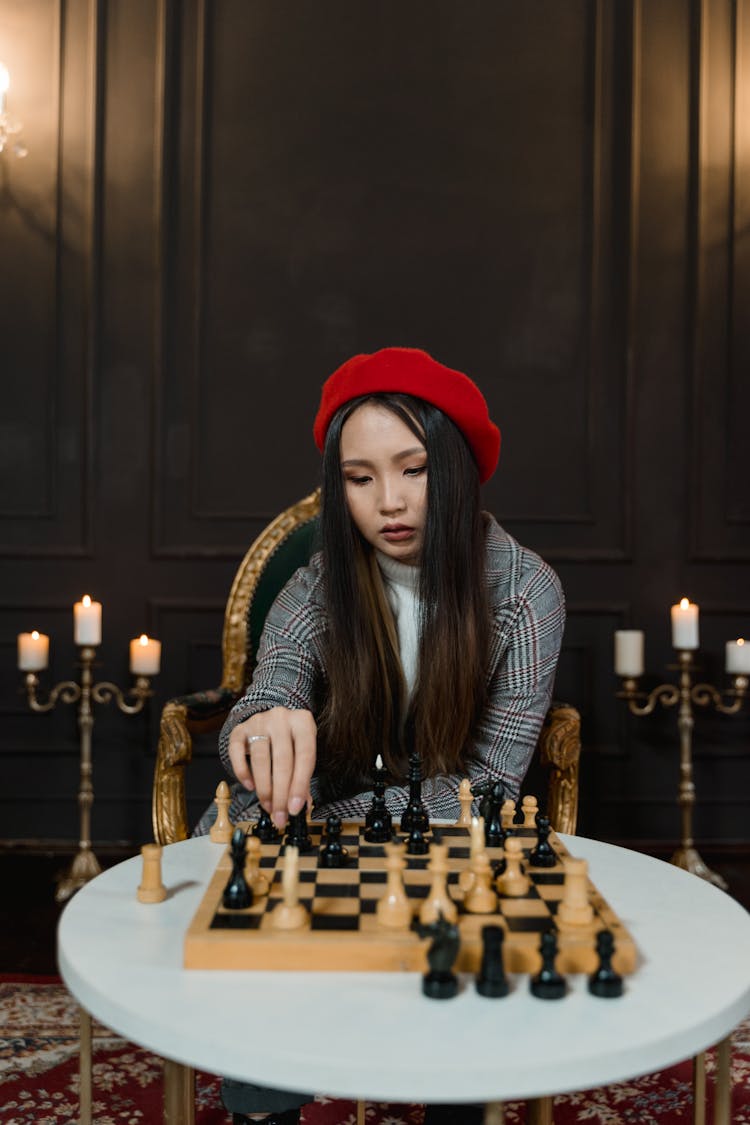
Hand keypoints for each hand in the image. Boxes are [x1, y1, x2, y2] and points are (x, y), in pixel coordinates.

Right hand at [227, 707, 315, 829]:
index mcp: (303, 721)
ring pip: (260, 758)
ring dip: (264, 788)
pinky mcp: (240, 729)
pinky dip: (243, 772)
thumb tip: (300, 807)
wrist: (271, 718)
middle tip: (280, 816)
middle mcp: (281, 718)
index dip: (300, 785)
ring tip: (267, 806)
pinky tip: (250, 786)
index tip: (295, 809)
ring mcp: (259, 721)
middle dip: (280, 794)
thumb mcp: (302, 751)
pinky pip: (236, 752)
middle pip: (282, 760)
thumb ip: (303, 777)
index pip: (305, 756)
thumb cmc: (291, 740)